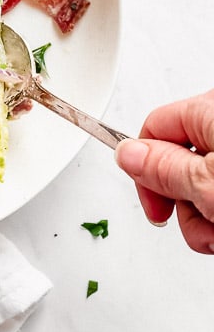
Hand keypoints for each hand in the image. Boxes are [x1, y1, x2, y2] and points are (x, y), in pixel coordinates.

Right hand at [115, 89, 213, 252]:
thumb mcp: (208, 181)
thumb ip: (164, 167)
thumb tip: (126, 154)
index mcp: (210, 108)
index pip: (154, 129)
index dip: (146, 171)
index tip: (154, 206)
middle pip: (178, 160)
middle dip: (180, 202)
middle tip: (201, 222)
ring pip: (203, 182)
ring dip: (205, 219)